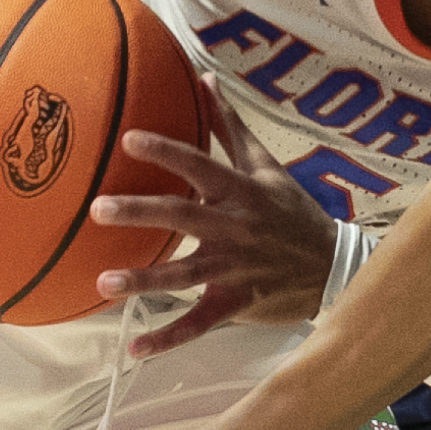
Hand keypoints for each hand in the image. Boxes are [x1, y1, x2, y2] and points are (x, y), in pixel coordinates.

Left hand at [88, 83, 338, 354]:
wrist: (333, 266)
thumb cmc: (292, 211)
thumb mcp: (266, 166)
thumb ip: (231, 126)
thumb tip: (204, 79)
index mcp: (241, 191)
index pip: (200, 164)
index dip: (166, 152)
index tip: (128, 140)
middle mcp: (235, 228)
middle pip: (183, 217)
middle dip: (140, 212)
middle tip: (98, 208)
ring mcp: (235, 269)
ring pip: (185, 275)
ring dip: (144, 280)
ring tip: (103, 283)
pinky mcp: (236, 305)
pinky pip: (198, 324)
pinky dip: (167, 339)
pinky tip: (134, 350)